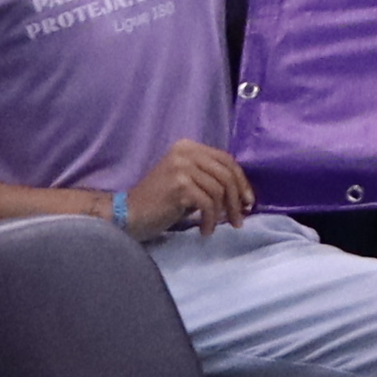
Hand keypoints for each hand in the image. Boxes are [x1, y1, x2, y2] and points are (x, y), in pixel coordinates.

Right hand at [125, 140, 254, 237]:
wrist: (128, 214)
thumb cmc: (160, 202)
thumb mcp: (187, 182)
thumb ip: (211, 179)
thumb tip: (244, 195)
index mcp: (188, 146)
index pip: (226, 160)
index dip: (241, 181)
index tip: (248, 201)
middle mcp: (185, 151)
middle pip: (226, 174)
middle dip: (238, 199)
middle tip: (240, 219)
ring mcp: (181, 167)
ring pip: (219, 190)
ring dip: (224, 213)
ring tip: (219, 226)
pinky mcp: (179, 185)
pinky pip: (208, 204)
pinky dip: (210, 219)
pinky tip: (205, 230)